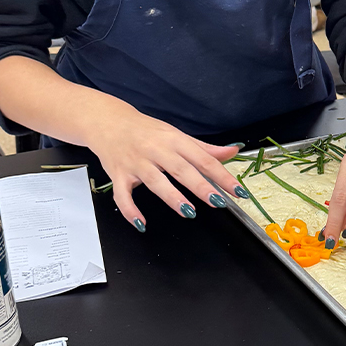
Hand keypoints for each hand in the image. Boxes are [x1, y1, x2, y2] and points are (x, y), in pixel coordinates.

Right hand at [85, 107, 243, 229]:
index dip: (221, 175)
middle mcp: (156, 150)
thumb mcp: (176, 135)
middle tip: (217, 201)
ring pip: (155, 181)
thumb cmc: (146, 131)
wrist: (108, 121)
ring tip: (189, 211)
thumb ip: (204, 148)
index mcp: (174, 140)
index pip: (202, 159)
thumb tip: (232, 152)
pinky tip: (141, 223)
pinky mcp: (118, 175)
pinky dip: (130, 210)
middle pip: (181, 169)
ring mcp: (136, 163)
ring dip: (172, 197)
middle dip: (200, 186)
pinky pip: (122, 195)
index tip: (237, 190)